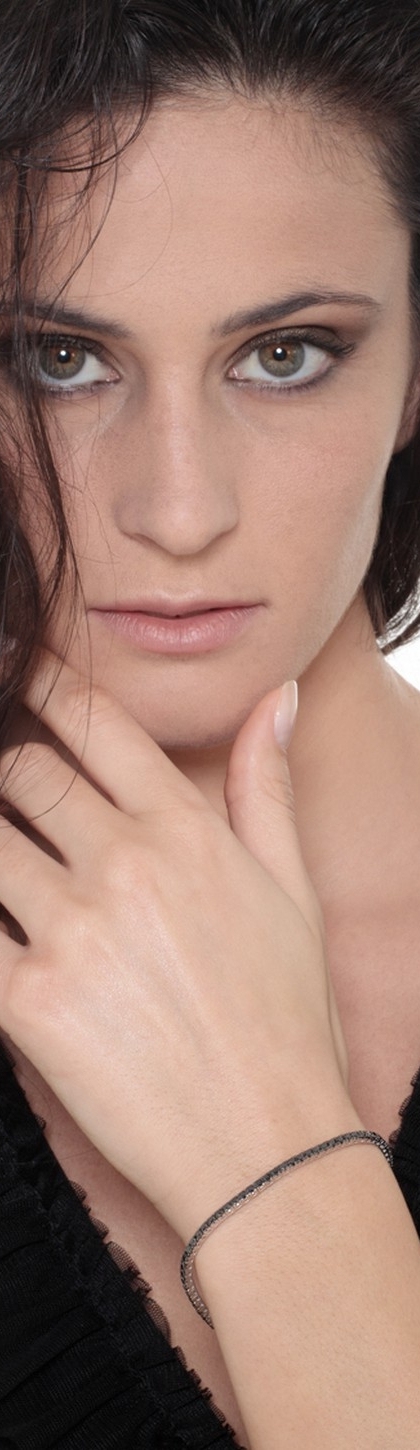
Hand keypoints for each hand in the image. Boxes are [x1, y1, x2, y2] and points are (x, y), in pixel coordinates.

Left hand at [0, 654, 354, 1240]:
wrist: (267, 1144)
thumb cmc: (284, 1018)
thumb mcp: (292, 891)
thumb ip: (266, 787)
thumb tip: (272, 698)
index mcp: (185, 831)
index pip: (94, 723)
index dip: (42, 685)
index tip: (17, 671)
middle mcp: (126, 865)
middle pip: (20, 771)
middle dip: (0, 766)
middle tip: (3, 781)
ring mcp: (73, 932)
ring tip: (4, 852)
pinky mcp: (30, 1003)